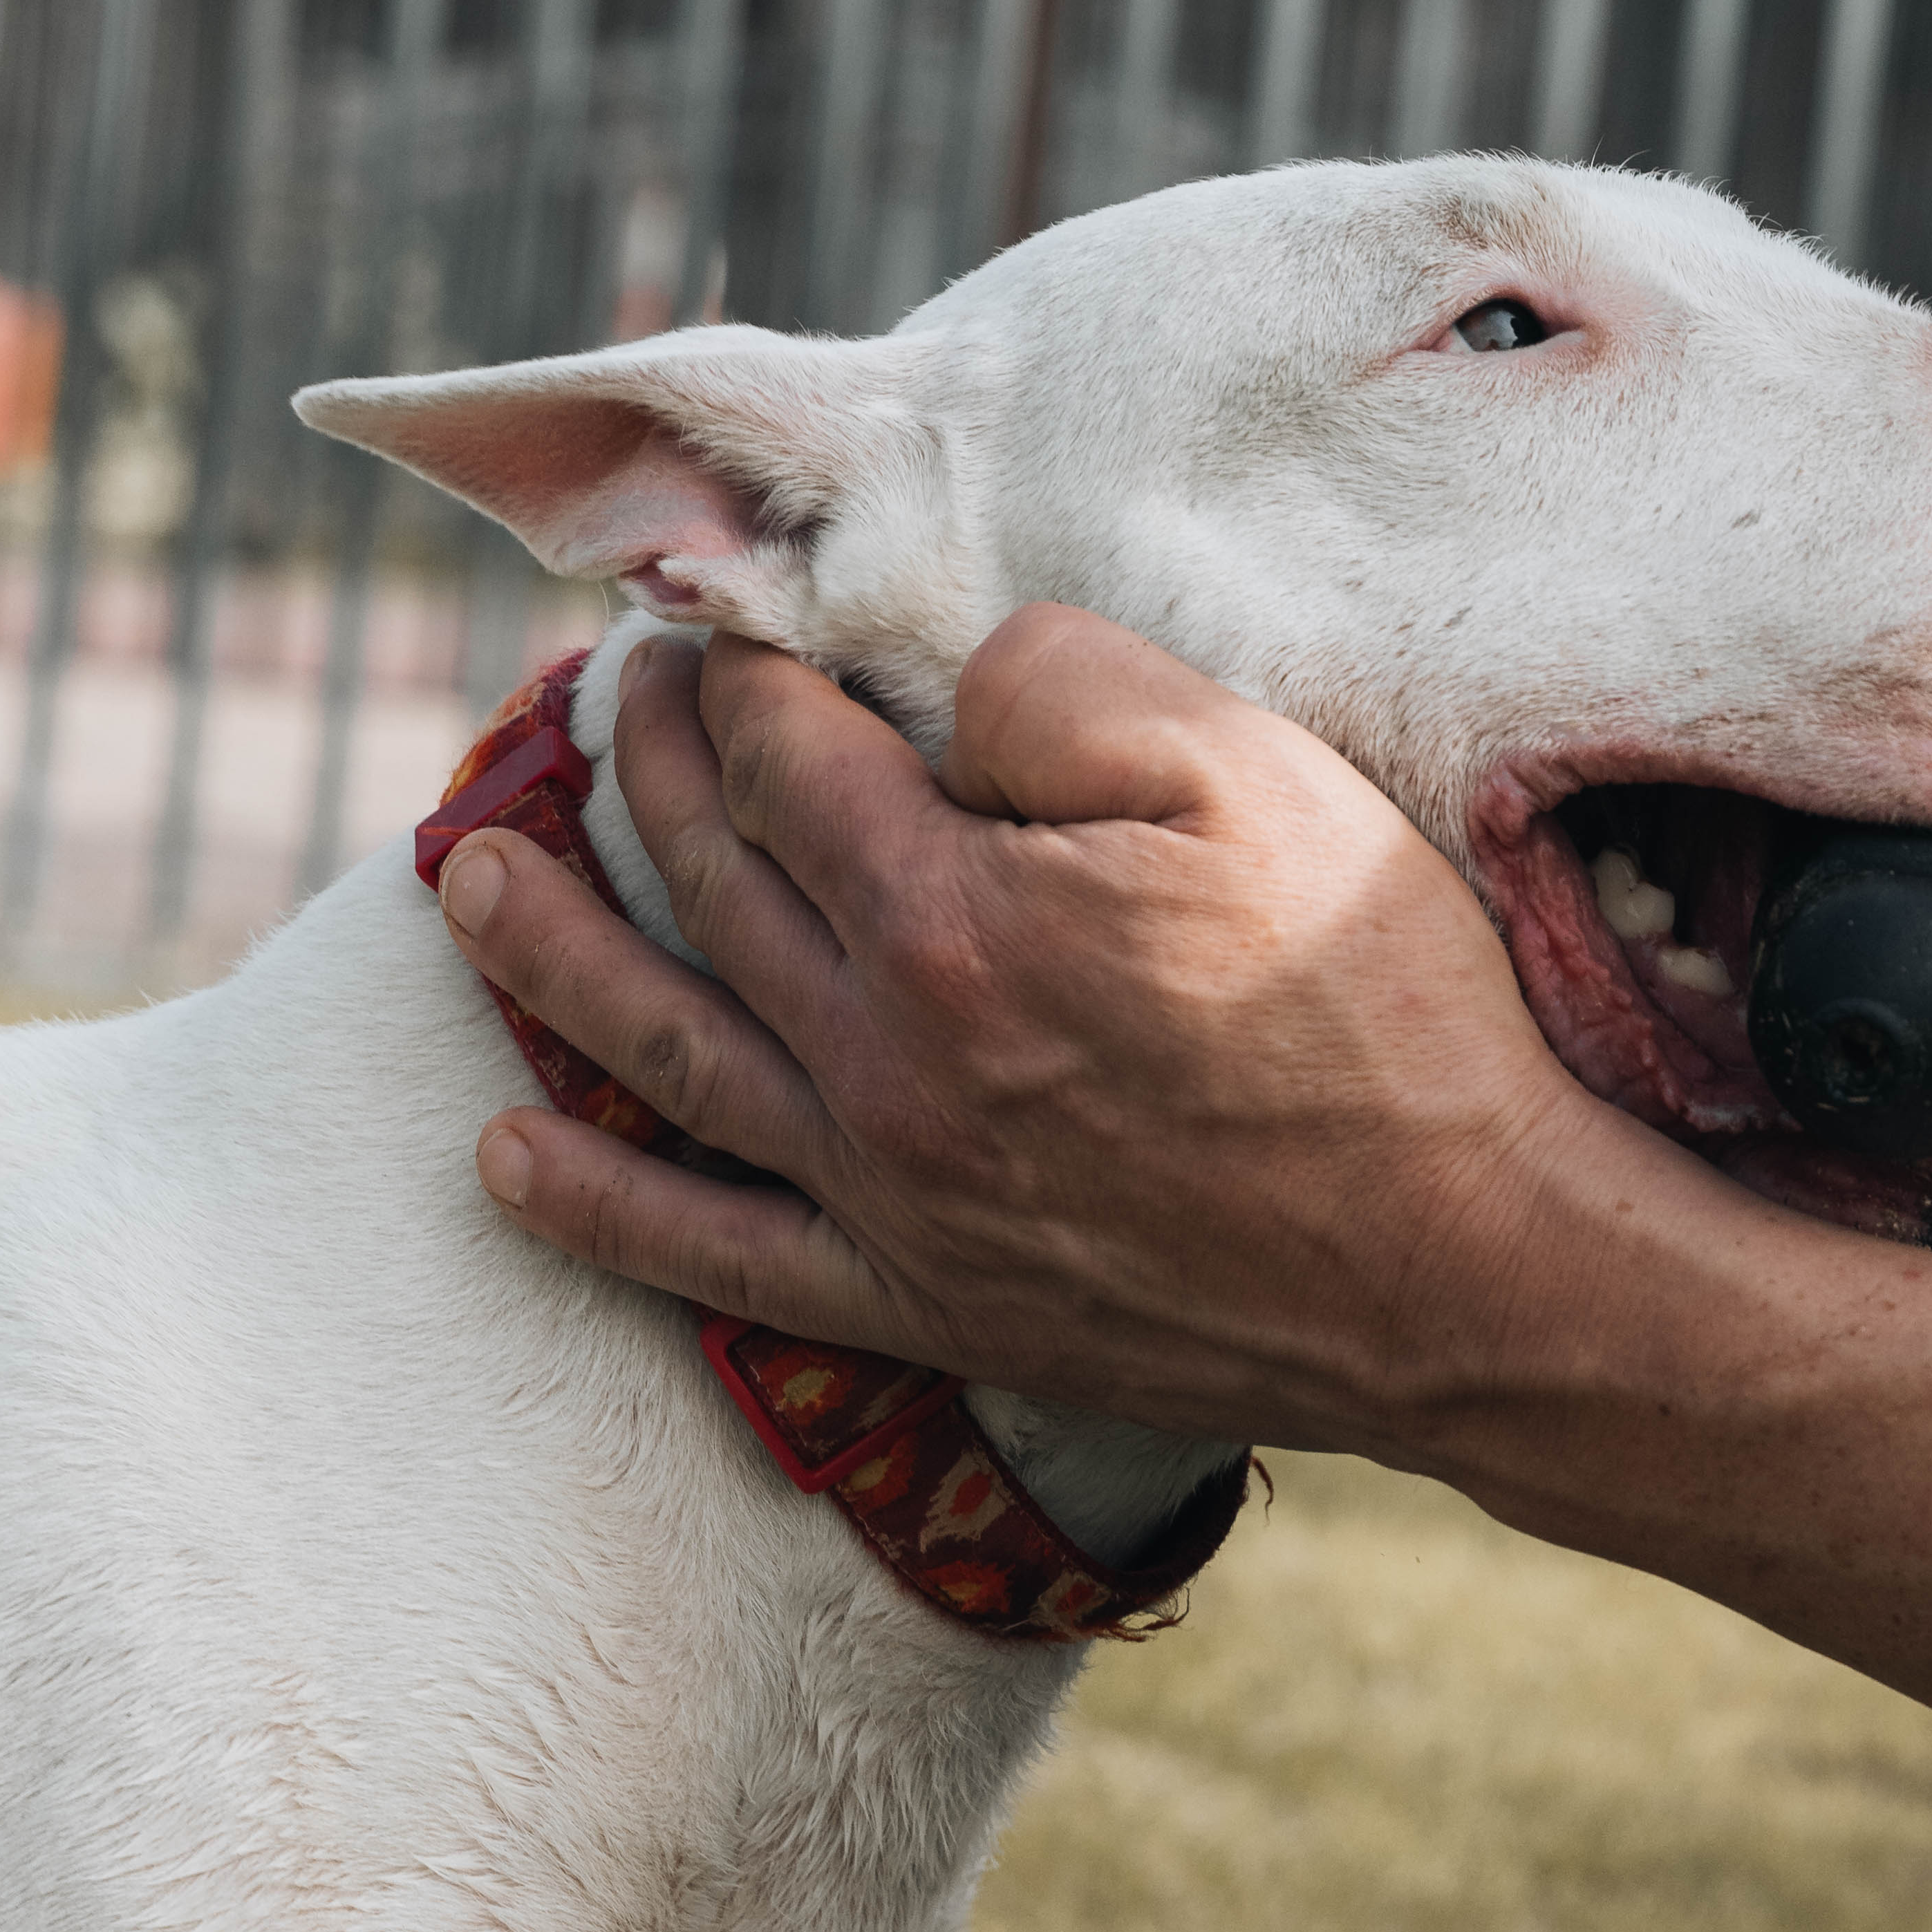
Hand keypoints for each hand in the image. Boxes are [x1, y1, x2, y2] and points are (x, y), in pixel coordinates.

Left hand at [431, 608, 1720, 1451]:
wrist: (1466, 1269)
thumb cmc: (1379, 1010)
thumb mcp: (1256, 775)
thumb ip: (1068, 689)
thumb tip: (942, 689)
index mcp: (952, 915)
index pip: (790, 758)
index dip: (745, 675)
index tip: (721, 628)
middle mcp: (884, 1058)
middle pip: (714, 881)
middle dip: (648, 768)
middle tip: (608, 698)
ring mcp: (891, 1192)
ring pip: (667, 1051)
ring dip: (551, 957)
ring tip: (465, 881)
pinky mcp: (923, 1303)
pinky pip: (714, 1257)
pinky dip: (599, 1210)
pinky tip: (506, 1159)